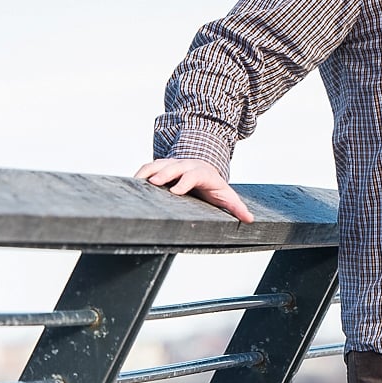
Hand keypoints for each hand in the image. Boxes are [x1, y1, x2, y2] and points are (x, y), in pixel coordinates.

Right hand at [136, 158, 253, 222]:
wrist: (204, 169)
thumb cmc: (213, 187)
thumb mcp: (226, 196)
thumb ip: (236, 207)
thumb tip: (249, 219)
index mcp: (203, 173)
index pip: (194, 174)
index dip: (185, 181)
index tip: (176, 191)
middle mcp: (187, 165)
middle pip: (175, 166)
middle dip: (165, 173)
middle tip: (154, 183)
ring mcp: (173, 164)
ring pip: (160, 163)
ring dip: (149, 171)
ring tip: (138, 181)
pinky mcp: (162, 166)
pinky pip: (149, 166)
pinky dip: (140, 173)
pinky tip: (131, 183)